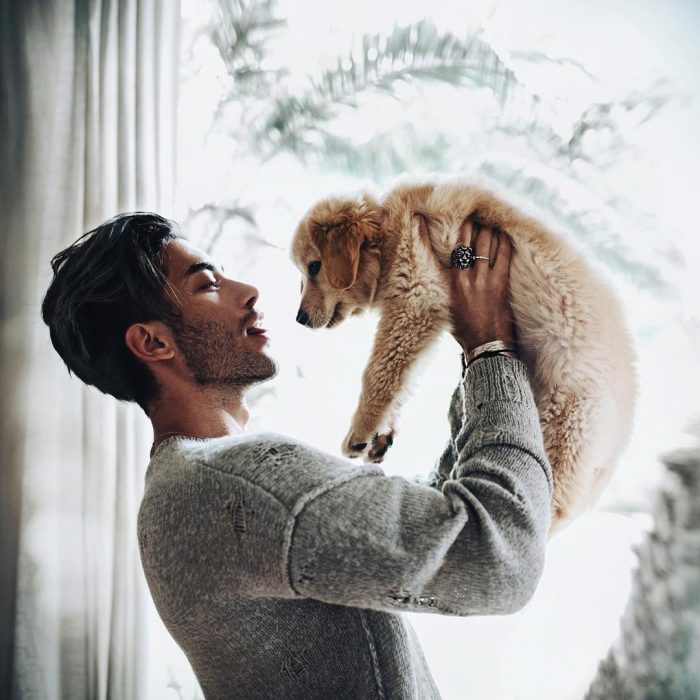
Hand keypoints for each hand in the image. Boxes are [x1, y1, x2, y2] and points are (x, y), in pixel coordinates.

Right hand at [417, 215, 517, 353]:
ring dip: (486, 229)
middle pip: (463, 242)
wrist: (486, 346)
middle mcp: (462, 279)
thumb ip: (447, 287)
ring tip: (488, 220)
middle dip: (466, 224)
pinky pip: (502, 255)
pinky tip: (504, 234)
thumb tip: (448, 270)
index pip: (432, 254)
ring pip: (483, 244)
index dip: (424, 234)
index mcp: (446, 285)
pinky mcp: (499, 283)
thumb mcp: (446, 307)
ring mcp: (482, 280)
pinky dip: (503, 242)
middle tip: (469, 211)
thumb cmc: (465, 329)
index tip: (418, 218)